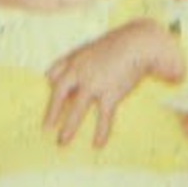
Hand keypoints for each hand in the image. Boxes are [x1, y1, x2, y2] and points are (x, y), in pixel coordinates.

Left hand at [47, 20, 181, 146]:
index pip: (55, 72)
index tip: (49, 91)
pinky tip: (97, 145)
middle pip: (60, 93)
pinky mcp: (110, 94)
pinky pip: (103, 117)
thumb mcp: (98, 46)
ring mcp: (94, 83)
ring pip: (77, 109)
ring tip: (63, 141)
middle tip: (47, 126)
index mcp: (76, 58)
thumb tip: (81, 78)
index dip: (52, 82)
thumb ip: (87, 60)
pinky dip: (101, 132)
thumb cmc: (121, 41)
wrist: (140, 42)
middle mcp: (81, 71)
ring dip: (69, 127)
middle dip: (52, 110)